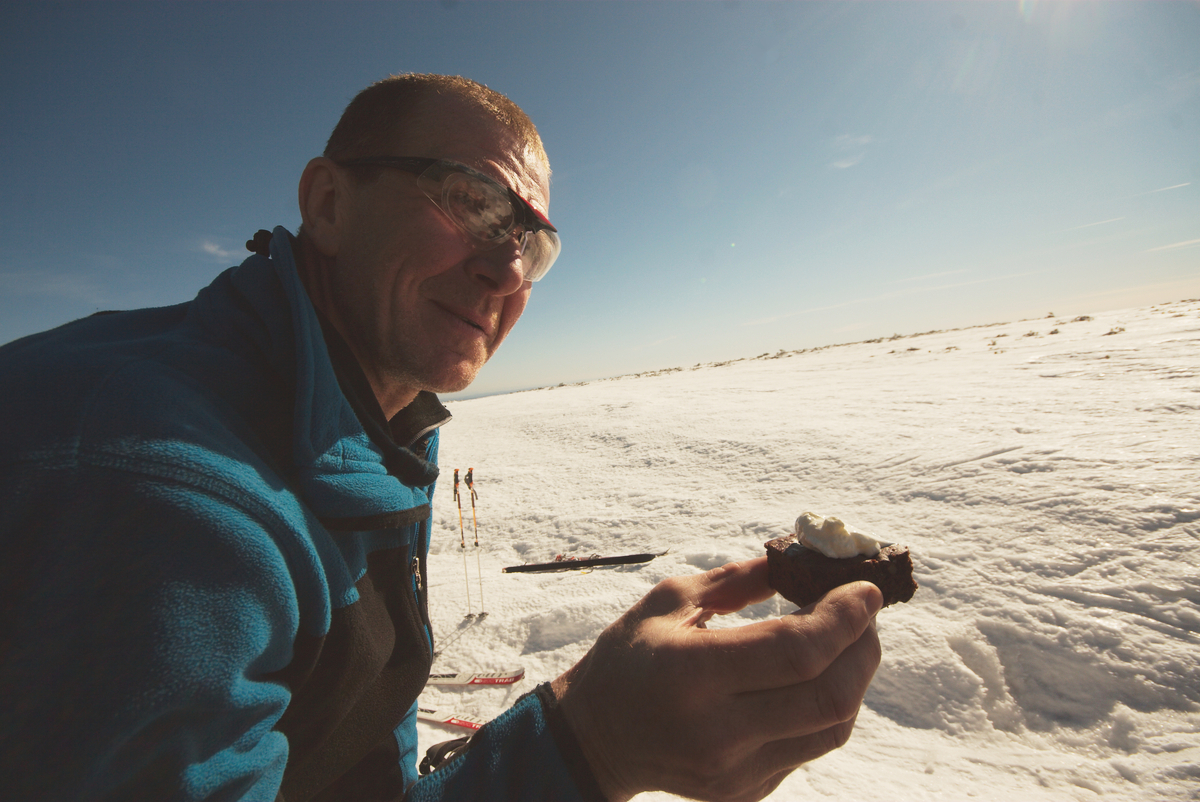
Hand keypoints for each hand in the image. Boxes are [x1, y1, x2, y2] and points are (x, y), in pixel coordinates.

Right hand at [551, 557, 882, 801]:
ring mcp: (735, 771)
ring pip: (833, 727)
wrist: (594, 739)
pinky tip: (814, 676)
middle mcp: (717, 732)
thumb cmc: (630, 657)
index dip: (844, 617)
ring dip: (855, 677)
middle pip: (830, 695)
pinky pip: (811, 746)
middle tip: (863, 612)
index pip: (796, 651)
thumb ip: (740, 580)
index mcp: (690, 674)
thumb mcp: (669, 601)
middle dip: (863, 646)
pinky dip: (827, 705)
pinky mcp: (747, 791)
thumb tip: (806, 559)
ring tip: (846, 640)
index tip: (866, 589)